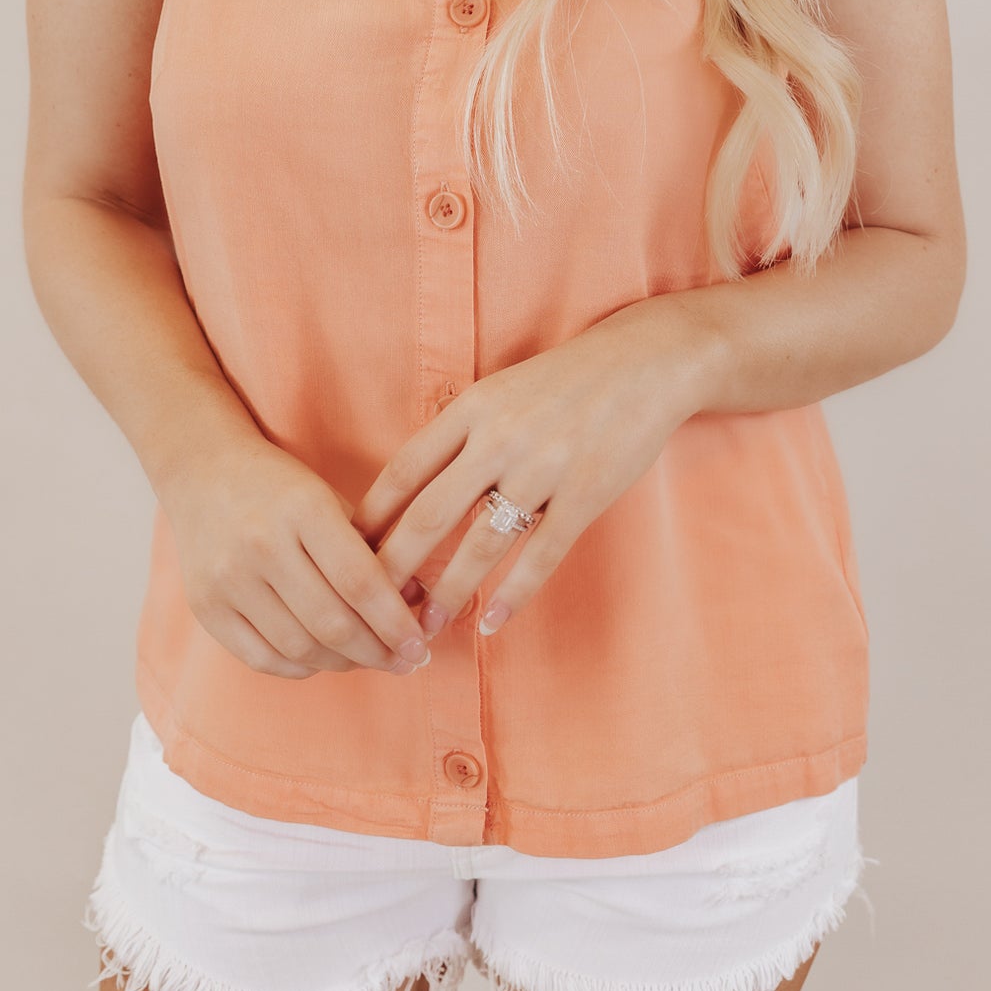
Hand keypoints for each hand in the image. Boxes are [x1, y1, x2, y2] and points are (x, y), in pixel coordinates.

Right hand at [158, 433, 433, 679]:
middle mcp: (261, 543)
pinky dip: (302, 667)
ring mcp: (228, 579)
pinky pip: (263, 658)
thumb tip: (418, 604)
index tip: (420, 646)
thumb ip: (373, 550)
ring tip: (368, 659)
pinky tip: (324, 658)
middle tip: (404, 661)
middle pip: (331, 622)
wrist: (203, 472)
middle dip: (378, 652)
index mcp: (302, 508)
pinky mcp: (206, 607)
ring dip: (344, 664)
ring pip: (300, 647)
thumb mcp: (332, 501)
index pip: (359, 581)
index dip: (395, 622)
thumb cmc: (281, 488)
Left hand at [349, 309, 698, 640]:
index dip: (372, 516)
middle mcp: (501, 437)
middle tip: (371, 608)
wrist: (645, 363)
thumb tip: (412, 483)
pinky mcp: (586, 494)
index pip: (405, 469)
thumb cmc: (566, 381)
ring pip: (481, 543)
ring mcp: (544, 467)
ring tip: (426, 627)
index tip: (346, 552)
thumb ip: (461, 431)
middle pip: (430, 512)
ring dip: (449, 591)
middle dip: (395, 567)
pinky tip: (491, 622)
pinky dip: (513, 594)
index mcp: (473, 408)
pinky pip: (541, 555)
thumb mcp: (502, 390)